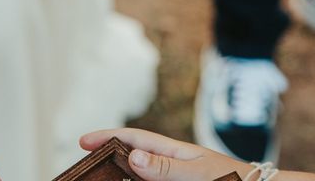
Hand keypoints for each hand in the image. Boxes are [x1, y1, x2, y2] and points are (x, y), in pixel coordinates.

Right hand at [80, 129, 249, 180]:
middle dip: (106, 157)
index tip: (83, 141)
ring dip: (119, 175)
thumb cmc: (231, 178)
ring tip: (101, 178)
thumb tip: (132, 155)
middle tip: (84, 166)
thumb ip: (166, 167)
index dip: (106, 137)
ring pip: (137, 173)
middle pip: (130, 155)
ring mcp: (171, 175)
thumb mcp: (197, 173)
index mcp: (170, 150)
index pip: (132, 138)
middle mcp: (167, 162)